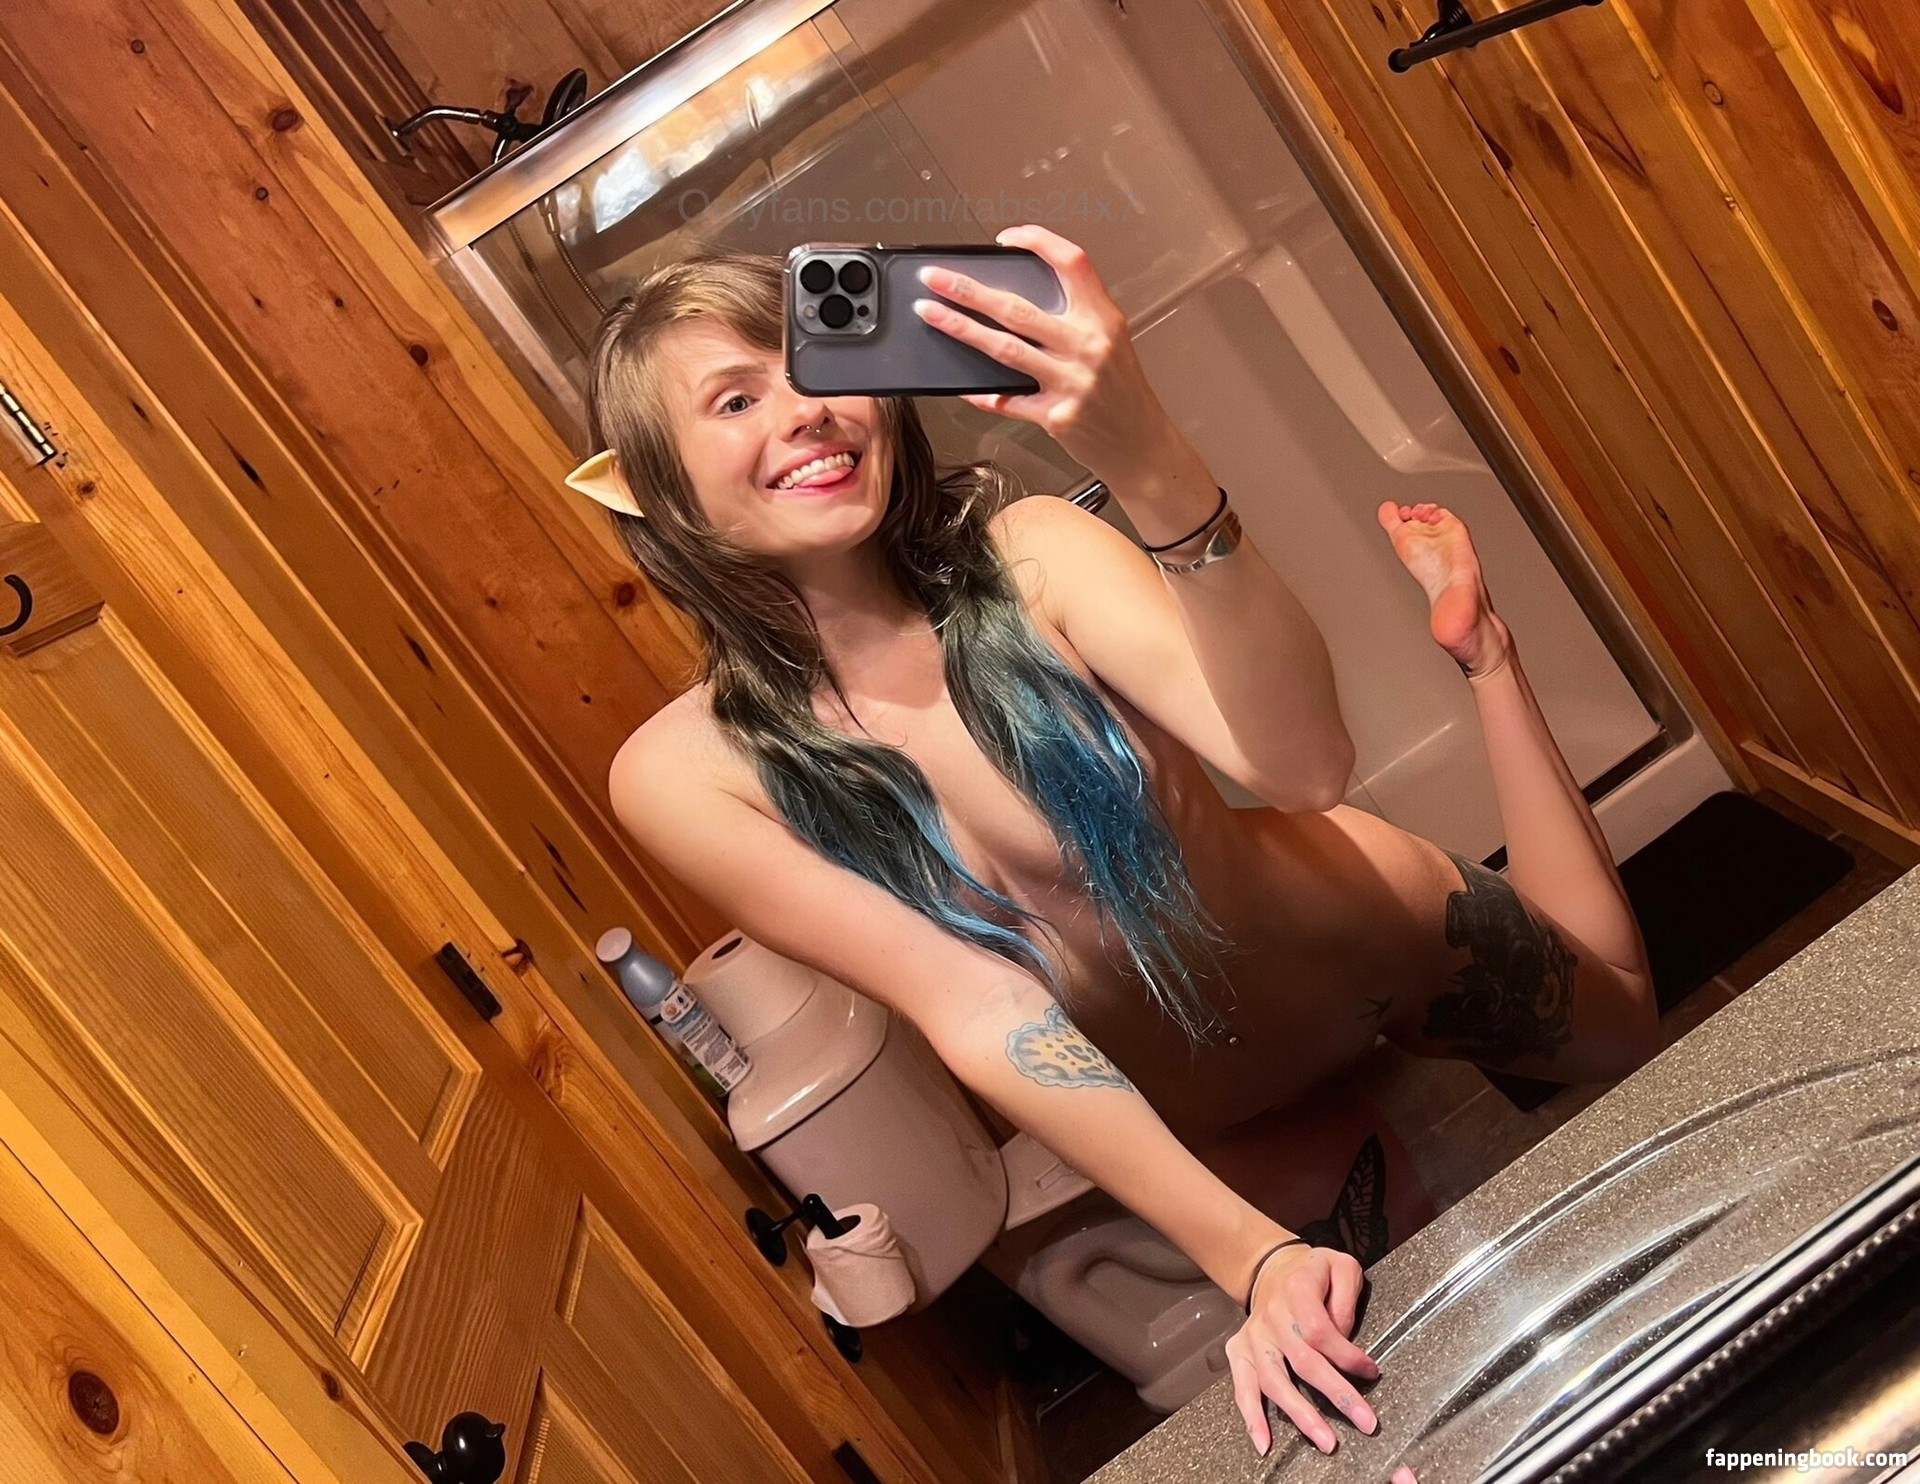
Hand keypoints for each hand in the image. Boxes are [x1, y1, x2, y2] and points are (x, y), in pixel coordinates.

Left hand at [910, 223, 1182, 480]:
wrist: (1142, 445)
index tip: (1007, 238)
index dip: (1039, 242)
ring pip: (1004, 349)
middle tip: (935, 278)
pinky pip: (1007, 399)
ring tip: (930, 314)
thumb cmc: (1123, 393)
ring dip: (960, 329)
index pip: (1072, 263)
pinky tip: (959, 383)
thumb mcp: (1112, 343)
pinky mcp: (1057, 416)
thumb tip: (1013, 303)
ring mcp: (1072, 382)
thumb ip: (1074, 320)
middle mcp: (1088, 346)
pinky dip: (979, 392)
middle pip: (1018, 309)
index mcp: (1104, 319)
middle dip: (968, 290)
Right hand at [1227, 1242, 1380, 1457]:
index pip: (1320, 1330)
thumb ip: (1347, 1296)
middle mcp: (1271, 1316)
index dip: (1347, 1355)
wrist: (1272, 1268)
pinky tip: (1263, 1443)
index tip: (1373, 1371)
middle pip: (1303, 1361)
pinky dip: (1251, 1416)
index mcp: (1296, 1290)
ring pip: (1273, 1380)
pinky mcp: (1240, 1351)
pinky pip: (1242, 1386)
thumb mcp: (1341, 1265)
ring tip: (1326, 1441)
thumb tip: (1345, 1337)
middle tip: (1366, 1423)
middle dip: (1336, 1394)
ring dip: (1299, 1413)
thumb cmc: (1314, 1273)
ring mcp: (1253, 1337)